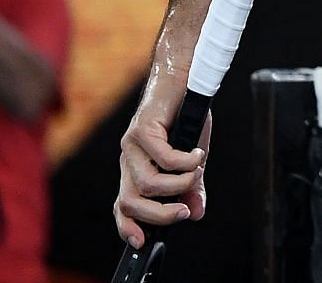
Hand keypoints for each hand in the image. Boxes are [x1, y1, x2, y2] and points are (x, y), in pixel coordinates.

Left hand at [115, 100, 211, 247]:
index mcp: (135, 169)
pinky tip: (198, 152)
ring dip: (179, 183)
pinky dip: (185, 161)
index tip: (143, 242)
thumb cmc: (186, 117)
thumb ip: (191, 187)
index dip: (128, 227)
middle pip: (130, 202)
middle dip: (160, 214)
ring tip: (197, 171)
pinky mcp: (142, 129)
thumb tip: (197, 213)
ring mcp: (132, 146)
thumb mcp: (192, 160)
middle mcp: (128, 160)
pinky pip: (162, 158)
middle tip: (185, 210)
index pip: (123, 206)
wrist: (185, 79)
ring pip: (147, 183)